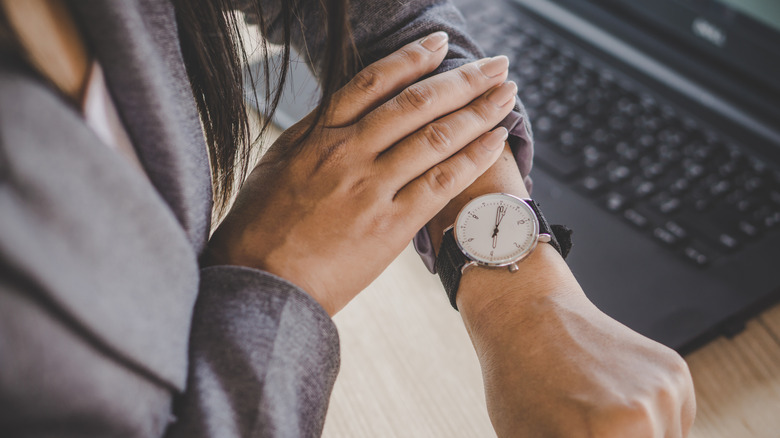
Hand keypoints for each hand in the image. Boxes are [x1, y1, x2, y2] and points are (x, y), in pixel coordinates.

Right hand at [205, 32, 517, 314]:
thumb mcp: (276, 166)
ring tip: (507, 95)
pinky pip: (440, 184)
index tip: (441, 44)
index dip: (412, 58)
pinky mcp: (390, 226)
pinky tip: (496, 141)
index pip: (374, 82)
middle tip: (496, 65)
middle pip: (417, 104)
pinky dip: (472, 159)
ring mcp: (371, 189)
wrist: (260, 283)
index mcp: (319, 136)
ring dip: (478, 112)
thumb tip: (338, 111)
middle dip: (463, 79)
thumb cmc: (260, 228)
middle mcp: (348, 154)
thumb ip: (312, 135)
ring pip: (435, 138)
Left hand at [458, 246, 695, 436]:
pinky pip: (675, 426)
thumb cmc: (518, 380)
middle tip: (586, 433)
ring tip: (597, 426)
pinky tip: (615, 408)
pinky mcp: (677, 374)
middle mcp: (645, 417)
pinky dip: (653, 429)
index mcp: (606, 436)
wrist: (528, 312)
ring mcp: (666, 392)